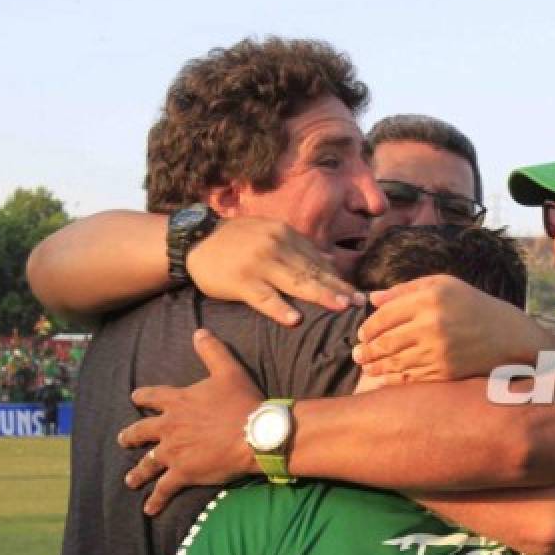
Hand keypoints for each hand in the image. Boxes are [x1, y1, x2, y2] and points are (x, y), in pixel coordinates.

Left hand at [118, 329, 261, 515]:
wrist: (253, 434)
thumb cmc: (242, 402)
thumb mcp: (228, 370)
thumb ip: (212, 350)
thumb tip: (199, 331)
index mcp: (178, 402)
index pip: (153, 397)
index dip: (142, 397)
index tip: (134, 398)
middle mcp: (170, 427)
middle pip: (142, 432)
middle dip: (131, 437)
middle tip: (122, 440)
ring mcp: (174, 452)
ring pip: (148, 463)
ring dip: (138, 472)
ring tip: (129, 481)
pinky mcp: (183, 473)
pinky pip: (164, 489)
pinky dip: (156, 500)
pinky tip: (149, 510)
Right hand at [187, 217, 362, 325]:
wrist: (196, 240)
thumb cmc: (237, 241)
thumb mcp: (271, 234)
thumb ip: (300, 248)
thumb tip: (332, 260)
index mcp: (285, 234)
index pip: (317, 260)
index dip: (338, 278)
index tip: (358, 293)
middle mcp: (275, 246)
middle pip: (312, 271)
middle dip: (337, 288)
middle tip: (358, 302)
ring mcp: (258, 263)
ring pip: (295, 282)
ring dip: (319, 295)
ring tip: (339, 307)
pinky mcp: (241, 281)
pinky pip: (264, 298)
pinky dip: (280, 308)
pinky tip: (295, 320)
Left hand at [352, 275, 554, 382]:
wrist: (507, 334)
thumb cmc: (472, 304)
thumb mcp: (442, 285)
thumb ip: (405, 290)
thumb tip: (372, 299)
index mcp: (428, 299)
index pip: (384, 316)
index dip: (367, 328)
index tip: (361, 334)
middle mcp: (431, 325)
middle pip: (385, 342)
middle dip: (365, 351)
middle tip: (356, 355)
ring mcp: (438, 351)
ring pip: (394, 362)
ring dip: (375, 367)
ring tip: (365, 367)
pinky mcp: (445, 371)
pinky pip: (410, 377)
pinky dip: (392, 379)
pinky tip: (382, 379)